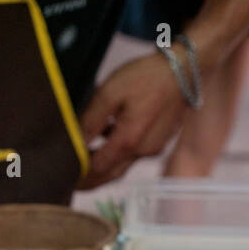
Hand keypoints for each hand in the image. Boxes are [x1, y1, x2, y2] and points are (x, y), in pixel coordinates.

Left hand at [78, 52, 188, 189]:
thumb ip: (90, 121)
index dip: (79, 174)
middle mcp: (143, 151)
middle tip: (70, 181)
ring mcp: (153, 148)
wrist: (185, 68)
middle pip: (109, 175)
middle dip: (89, 180)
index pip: (96, 169)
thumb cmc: (146, 76)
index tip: (63, 177)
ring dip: (102, 168)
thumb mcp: (109, 92)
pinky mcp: (159, 142)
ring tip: (83, 160)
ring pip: (121, 167)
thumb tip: (74, 143)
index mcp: (128, 140)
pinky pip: (133, 156)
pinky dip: (116, 155)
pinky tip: (105, 141)